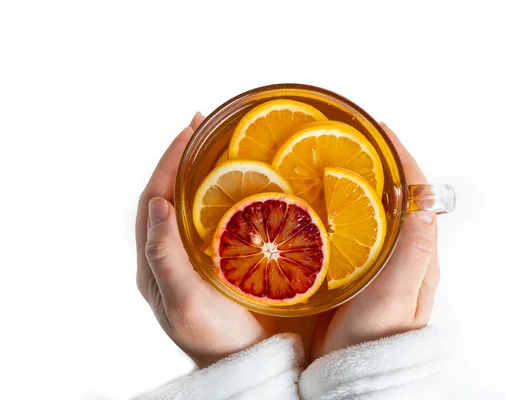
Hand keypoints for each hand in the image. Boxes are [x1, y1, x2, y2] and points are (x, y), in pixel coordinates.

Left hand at [135, 113, 274, 367]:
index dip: (168, 162)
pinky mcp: (216, 262)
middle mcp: (170, 255)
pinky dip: (220, 194)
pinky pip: (212, 221)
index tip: (189, 130)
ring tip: (219, 144)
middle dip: (182, 158)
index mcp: (155, 261)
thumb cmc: (216, 340)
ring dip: (200, 172)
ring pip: (190, 205)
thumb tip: (156, 203)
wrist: (248, 365)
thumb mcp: (184, 302)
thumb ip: (165, 257)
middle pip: (170, 195)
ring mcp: (194, 258)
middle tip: (205, 126)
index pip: (155, 199)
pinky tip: (239, 183)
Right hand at [310, 123, 439, 359]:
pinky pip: (356, 232)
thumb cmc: (376, 340)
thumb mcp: (398, 295)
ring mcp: (380, 266)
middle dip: (381, 165)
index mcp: (418, 255)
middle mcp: (403, 256)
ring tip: (335, 162)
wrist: (354, 379)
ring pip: (376, 213)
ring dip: (363, 184)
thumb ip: (413, 252)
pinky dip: (345, 210)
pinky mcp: (358, 275)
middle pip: (398, 199)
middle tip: (353, 140)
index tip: (381, 131)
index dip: (402, 161)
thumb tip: (424, 203)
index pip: (418, 196)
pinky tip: (322, 205)